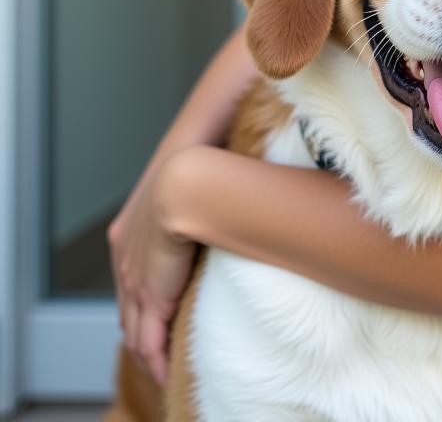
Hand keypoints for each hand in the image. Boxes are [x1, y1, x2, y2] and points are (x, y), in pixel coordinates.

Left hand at [107, 152, 197, 384]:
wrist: (188, 176)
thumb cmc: (200, 169)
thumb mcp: (191, 187)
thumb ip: (196, 201)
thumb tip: (220, 199)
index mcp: (127, 234)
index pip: (131, 279)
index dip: (142, 300)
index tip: (157, 317)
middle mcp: (124, 259)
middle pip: (128, 307)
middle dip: (141, 331)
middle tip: (157, 352)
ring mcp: (133, 279)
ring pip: (134, 328)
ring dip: (148, 351)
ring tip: (163, 368)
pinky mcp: (151, 295)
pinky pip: (149, 338)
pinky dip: (156, 357)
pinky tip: (167, 370)